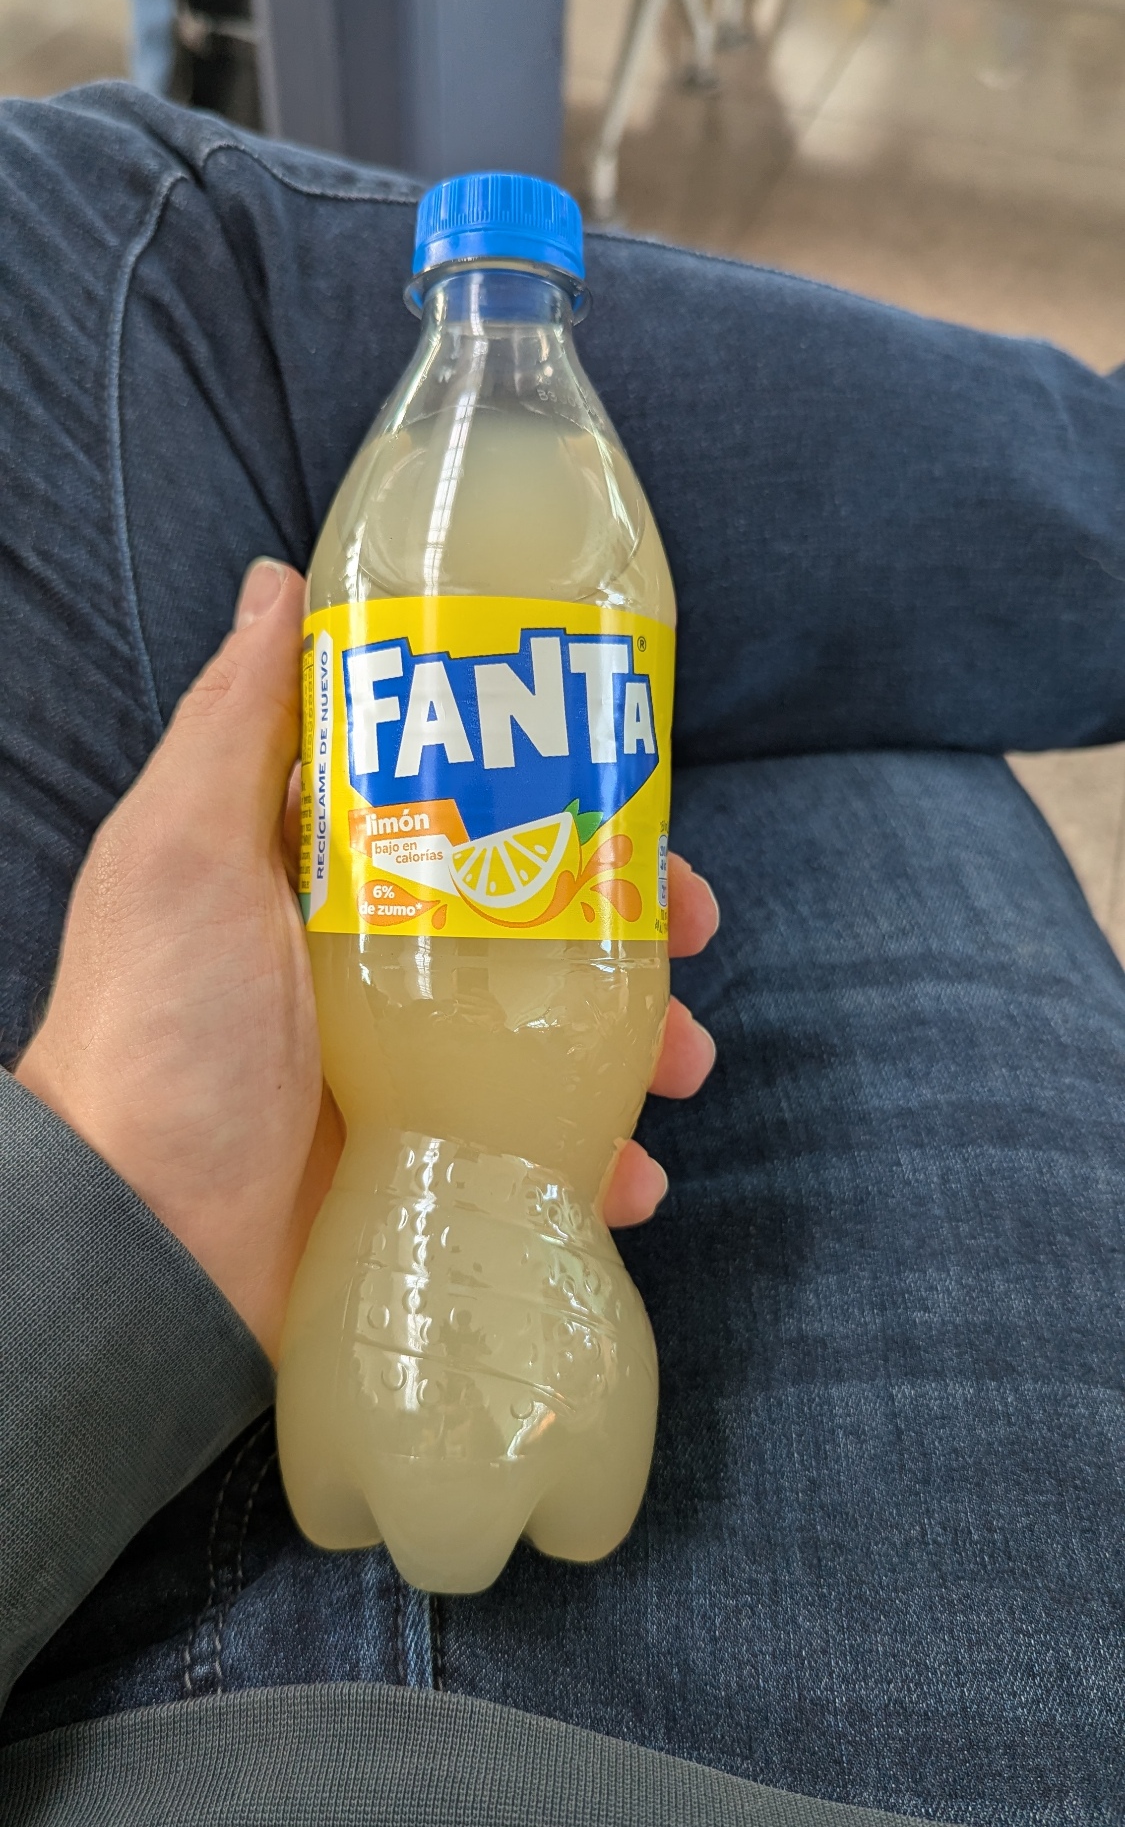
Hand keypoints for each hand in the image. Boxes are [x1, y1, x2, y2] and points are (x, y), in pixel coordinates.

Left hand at [16, 563, 718, 1361]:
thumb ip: (236, 721)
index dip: (556, 785)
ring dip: (638, 1034)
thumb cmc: (159, 1032)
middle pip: (534, 910)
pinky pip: (545, 1144)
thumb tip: (278, 581)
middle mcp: (372, 961)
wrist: (147, 1244)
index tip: (633, 786)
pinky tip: (630, 1171)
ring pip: (559, 1025)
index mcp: (324, 876)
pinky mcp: (435, 1160)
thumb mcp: (184, 852)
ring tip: (678, 1063)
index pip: (466, 800)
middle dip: (628, 914)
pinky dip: (600, 1153)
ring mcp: (408, 1067)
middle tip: (685, 927)